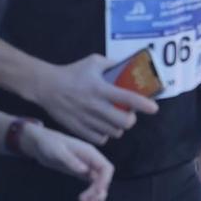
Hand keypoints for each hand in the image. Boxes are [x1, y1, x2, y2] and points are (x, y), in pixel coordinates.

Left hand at [17, 123, 114, 200]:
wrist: (40, 143)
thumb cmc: (48, 144)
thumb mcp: (58, 151)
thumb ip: (71, 160)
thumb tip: (85, 171)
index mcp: (90, 152)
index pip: (106, 168)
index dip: (104, 181)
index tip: (95, 192)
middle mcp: (91, 159)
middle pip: (104, 177)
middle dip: (97, 190)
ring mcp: (87, 165)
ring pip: (99, 182)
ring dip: (95, 194)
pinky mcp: (81, 171)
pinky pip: (92, 183)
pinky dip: (92, 192)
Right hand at [28, 55, 157, 143]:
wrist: (46, 87)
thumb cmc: (72, 72)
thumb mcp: (93, 62)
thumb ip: (112, 64)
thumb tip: (129, 67)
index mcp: (100, 88)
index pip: (128, 98)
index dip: (144, 105)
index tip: (153, 108)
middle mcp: (95, 106)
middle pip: (125, 122)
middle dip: (131, 119)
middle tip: (128, 113)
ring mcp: (87, 120)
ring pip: (114, 132)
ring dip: (118, 127)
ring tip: (114, 119)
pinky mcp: (79, 129)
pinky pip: (101, 139)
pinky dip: (105, 134)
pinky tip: (102, 126)